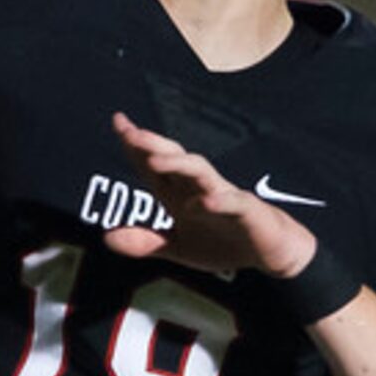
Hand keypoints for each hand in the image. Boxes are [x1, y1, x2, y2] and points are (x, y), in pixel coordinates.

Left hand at [101, 114, 318, 279]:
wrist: (269, 253)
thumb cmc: (222, 242)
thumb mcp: (178, 247)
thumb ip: (145, 242)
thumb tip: (106, 238)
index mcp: (178, 193)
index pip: (153, 164)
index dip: (135, 144)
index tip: (119, 121)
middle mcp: (197, 188)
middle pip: (173, 158)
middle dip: (152, 145)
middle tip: (131, 133)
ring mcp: (223, 195)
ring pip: (201, 171)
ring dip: (178, 164)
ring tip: (155, 162)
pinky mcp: (247, 211)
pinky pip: (232, 202)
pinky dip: (217, 201)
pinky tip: (201, 203)